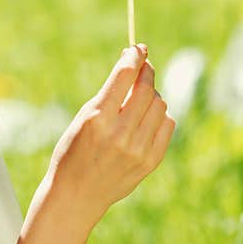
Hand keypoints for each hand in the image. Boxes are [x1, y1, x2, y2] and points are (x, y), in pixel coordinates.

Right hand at [47, 43, 175, 226]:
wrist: (76, 195)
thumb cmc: (75, 150)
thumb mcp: (83, 118)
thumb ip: (109, 94)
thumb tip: (133, 63)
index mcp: (97, 118)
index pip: (124, 76)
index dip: (134, 56)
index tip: (138, 47)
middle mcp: (119, 134)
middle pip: (146, 89)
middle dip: (146, 71)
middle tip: (143, 66)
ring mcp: (138, 149)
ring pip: (159, 105)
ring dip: (152, 95)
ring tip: (139, 100)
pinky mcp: (150, 161)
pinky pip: (167, 125)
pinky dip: (159, 116)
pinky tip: (146, 119)